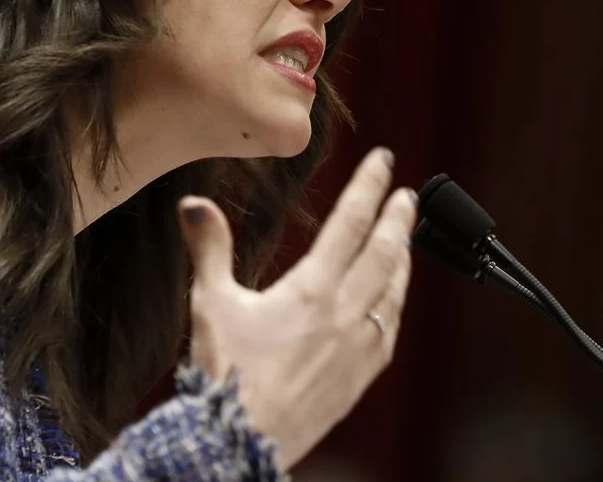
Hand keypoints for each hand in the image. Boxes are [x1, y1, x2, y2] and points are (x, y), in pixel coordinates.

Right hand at [178, 147, 416, 471]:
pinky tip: (390, 305)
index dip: (367, 188)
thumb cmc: (224, 373)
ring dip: (402, 262)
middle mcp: (342, 316)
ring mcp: (356, 349)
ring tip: (404, 243)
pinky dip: (394, 306)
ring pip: (392, 294)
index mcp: (310, 291)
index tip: (383, 162)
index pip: (348, 225)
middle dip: (398, 220)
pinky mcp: (357, 379)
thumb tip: (194, 205)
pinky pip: (388, 333)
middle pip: (383, 256)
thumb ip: (209, 249)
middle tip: (408, 196)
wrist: (241, 439)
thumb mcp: (210, 303)